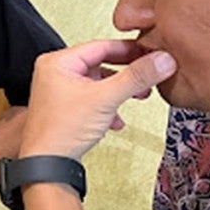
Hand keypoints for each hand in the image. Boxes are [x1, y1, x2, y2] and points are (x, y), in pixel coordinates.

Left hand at [20, 39, 175, 159]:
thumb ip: (136, 77)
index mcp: (57, 62)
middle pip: (101, 64)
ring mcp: (58, 91)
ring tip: (139, 95)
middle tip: (149, 73)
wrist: (47, 163)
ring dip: (120, 91)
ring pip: (98, 83)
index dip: (130, 49)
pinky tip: (116, 120)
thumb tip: (162, 60)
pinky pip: (92, 99)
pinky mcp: (64, 108)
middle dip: (127, 73)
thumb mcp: (106, 98)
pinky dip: (107, 107)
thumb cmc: (62, 131)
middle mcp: (55, 73)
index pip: (100, 46)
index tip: (152, 52)